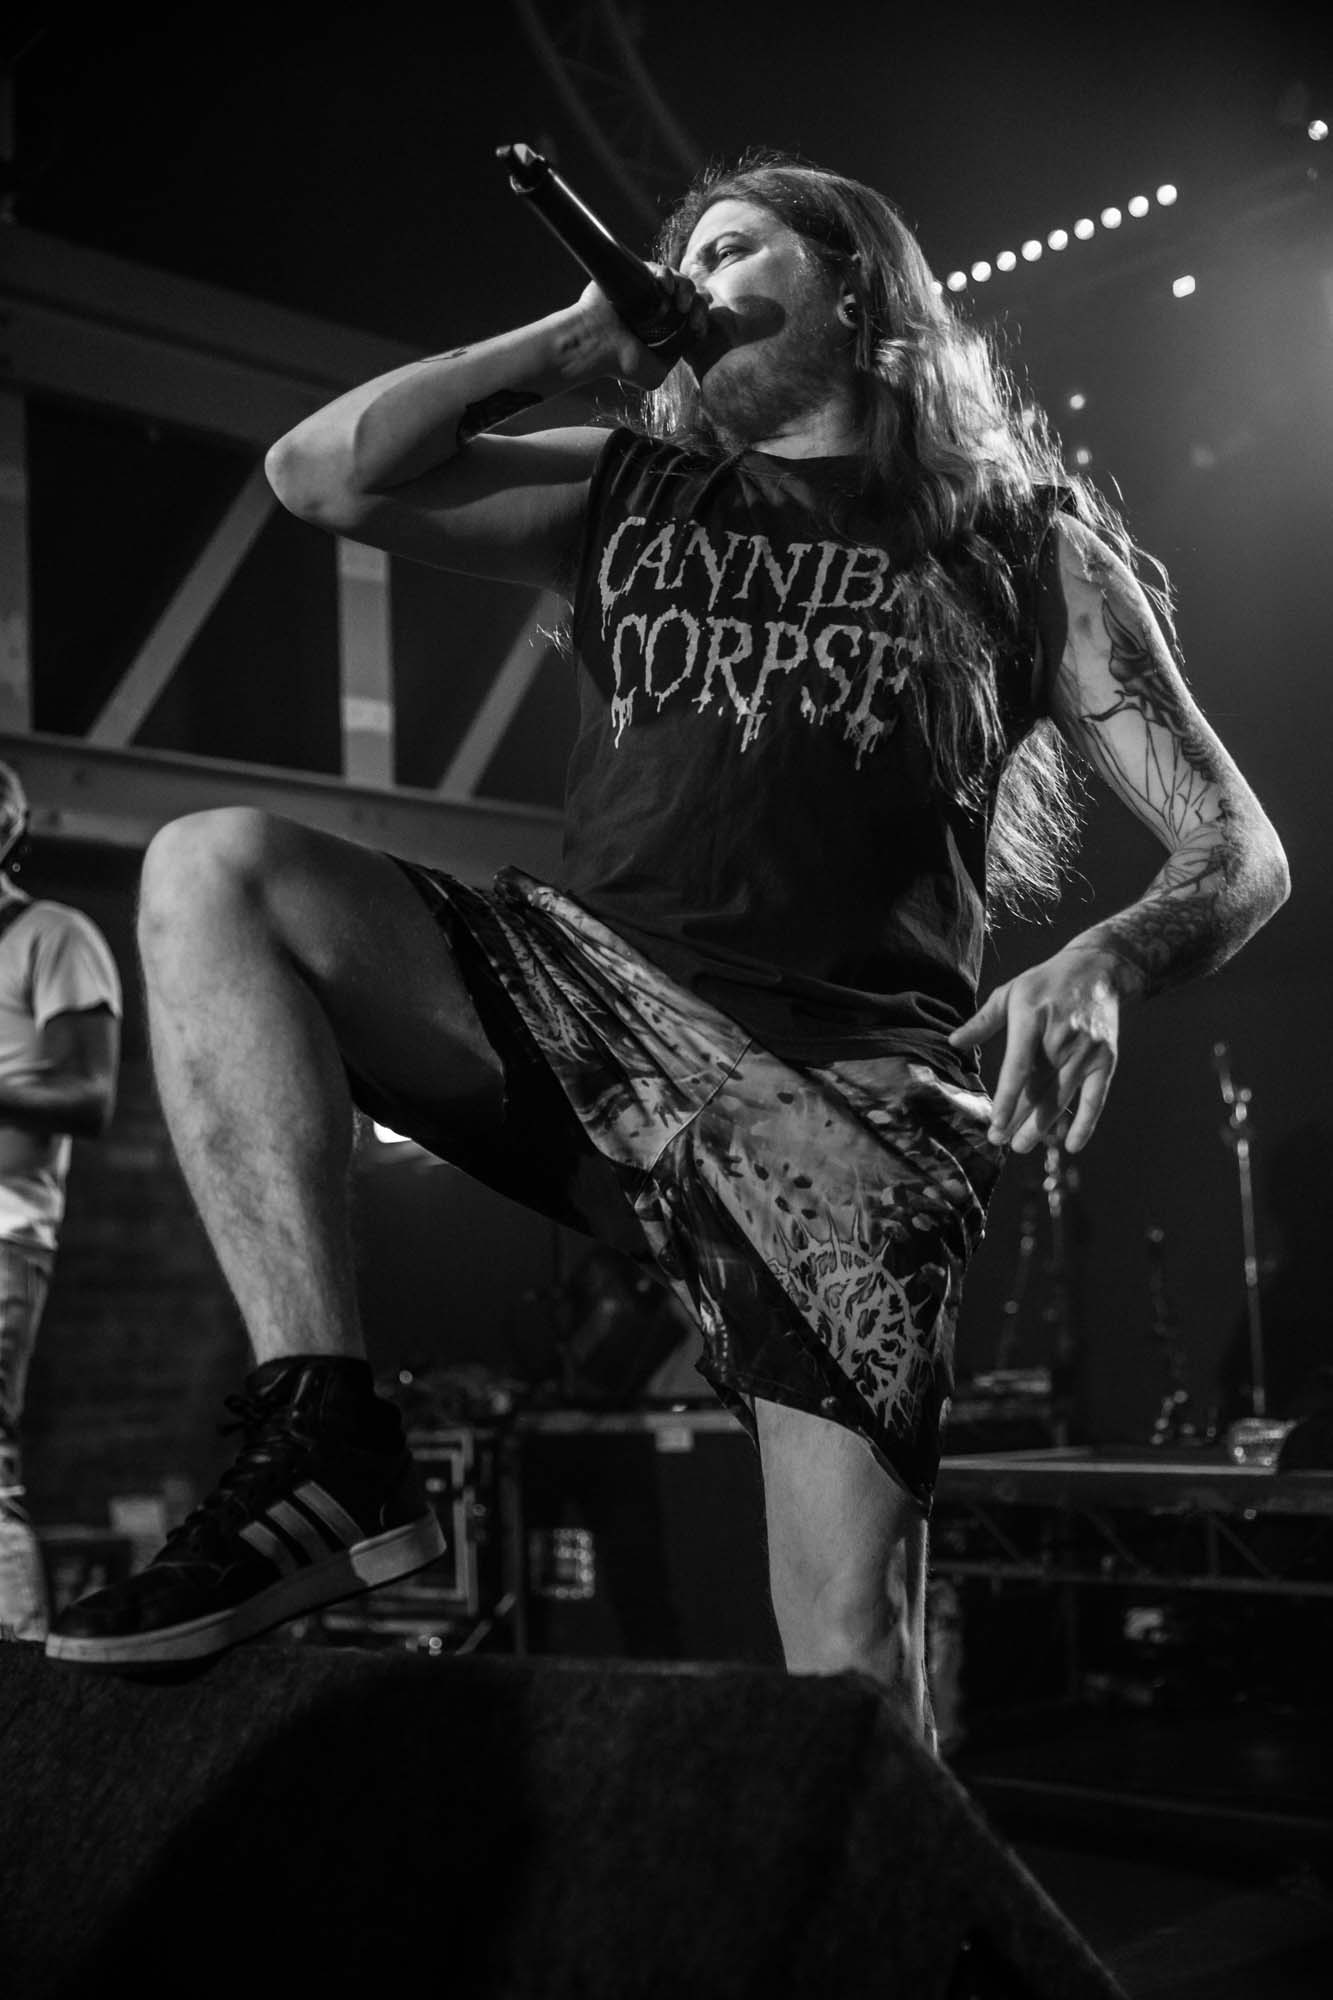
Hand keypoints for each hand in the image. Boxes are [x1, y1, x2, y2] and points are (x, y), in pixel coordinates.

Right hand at [576, 266, 710, 387]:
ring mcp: (646, 291)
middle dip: (698, 305)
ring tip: (680, 304)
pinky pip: (659, 269)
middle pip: (690, 297)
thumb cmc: (620, 362)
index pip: (692, 317)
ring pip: (678, 281)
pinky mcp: (634, 275)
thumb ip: (675, 358)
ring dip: (686, 289)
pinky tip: (665, 287)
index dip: (701, 318)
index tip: (698, 327)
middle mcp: (657, 308)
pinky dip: (666, 275)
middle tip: (690, 317)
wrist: (595, 343)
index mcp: (664, 329)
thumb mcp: (656, 373)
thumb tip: (694, 336)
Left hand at [948, 948, 1123, 1153]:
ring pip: (1061, 1097)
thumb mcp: (1011, 992)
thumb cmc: (1047, 983)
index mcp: (1032, 1019)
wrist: (1100, 970)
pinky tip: (1071, 1146)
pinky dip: (1085, 1123)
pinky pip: (1096, 1098)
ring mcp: (1086, 1051)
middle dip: (1017, 1118)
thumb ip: (983, 1021)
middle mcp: (1061, 1038)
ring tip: (1021, 1145)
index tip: (995, 1123)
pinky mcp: (1106, 1060)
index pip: (1019, 1067)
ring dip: (1041, 1126)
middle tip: (998, 1140)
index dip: (1007, 1098)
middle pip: (1038, 1088)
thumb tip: (953, 1042)